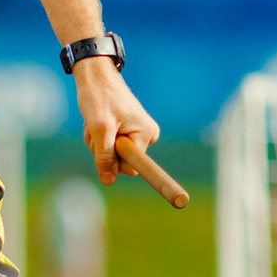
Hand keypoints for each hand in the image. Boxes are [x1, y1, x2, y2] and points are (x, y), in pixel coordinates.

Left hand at [71, 59, 157, 184]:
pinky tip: (95, 121)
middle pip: (121, 162)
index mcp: (146, 134)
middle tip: (96, 130)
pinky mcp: (125, 131)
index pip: (135, 166)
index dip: (146, 177)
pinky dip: (97, 136)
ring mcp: (135, 133)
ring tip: (95, 122)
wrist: (94, 75)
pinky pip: (108, 145)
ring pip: (111, 153)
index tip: (182, 201)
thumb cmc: (99, 97)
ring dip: (97, 142)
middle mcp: (145, 135)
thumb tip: (109, 180)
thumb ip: (104, 156)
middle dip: (103, 151)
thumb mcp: (99, 129)